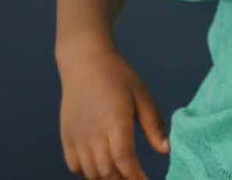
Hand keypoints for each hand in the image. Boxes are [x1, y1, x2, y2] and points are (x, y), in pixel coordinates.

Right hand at [58, 46, 168, 178]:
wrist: (84, 62)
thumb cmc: (117, 76)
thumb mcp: (141, 95)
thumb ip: (153, 124)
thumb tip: (165, 150)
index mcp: (115, 121)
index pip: (124, 160)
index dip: (136, 176)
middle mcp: (93, 133)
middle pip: (107, 171)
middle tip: (136, 179)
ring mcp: (77, 137)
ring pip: (91, 172)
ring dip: (107, 178)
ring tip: (121, 176)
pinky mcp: (66, 137)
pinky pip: (74, 166)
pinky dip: (87, 173)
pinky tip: (100, 168)